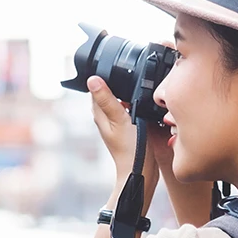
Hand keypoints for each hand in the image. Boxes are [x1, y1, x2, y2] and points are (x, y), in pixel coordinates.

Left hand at [89, 76, 164, 212]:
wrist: (141, 173)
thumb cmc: (130, 150)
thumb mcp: (120, 120)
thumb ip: (107, 100)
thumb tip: (92, 79)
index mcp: (101, 115)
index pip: (97, 88)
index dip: (103, 75)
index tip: (112, 64)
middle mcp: (107, 119)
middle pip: (109, 93)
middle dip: (116, 82)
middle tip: (128, 71)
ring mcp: (118, 124)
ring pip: (121, 102)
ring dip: (127, 93)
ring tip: (138, 83)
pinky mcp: (129, 129)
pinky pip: (130, 111)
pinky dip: (135, 104)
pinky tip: (144, 102)